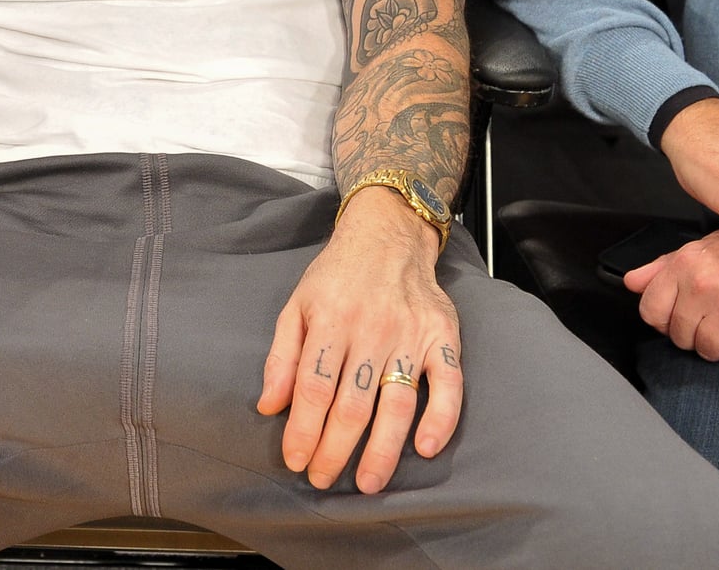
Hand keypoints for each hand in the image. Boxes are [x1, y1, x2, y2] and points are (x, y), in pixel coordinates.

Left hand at [257, 190, 462, 493]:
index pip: (313, 387)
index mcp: (330, 321)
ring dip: (382, 449)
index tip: (295, 460)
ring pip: (397, 402)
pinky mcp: (444, 337)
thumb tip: (269, 407)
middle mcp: (371, 329)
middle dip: (335, 450)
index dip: (303, 429)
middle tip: (323, 480)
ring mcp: (411, 335)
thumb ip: (282, 357)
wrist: (388, 235)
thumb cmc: (337, 276)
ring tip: (367, 482)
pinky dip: (441, 418)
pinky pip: (449, 383)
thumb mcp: (297, 305)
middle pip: (352, 403)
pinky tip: (425, 447)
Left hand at [624, 226, 718, 366]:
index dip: (663, 323)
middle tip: (714, 328)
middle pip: (679, 334)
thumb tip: (631, 282)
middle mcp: (703, 283)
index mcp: (686, 263)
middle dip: (694, 337)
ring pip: (707, 349)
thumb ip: (664, 267)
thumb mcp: (706, 248)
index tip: (677, 323)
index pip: (651, 309)